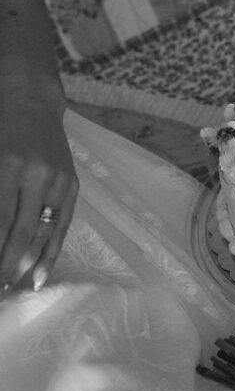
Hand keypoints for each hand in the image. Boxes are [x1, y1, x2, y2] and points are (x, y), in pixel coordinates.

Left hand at [0, 91, 77, 292]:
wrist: (31, 101)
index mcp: (9, 166)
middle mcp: (37, 175)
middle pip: (19, 234)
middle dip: (5, 266)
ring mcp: (58, 181)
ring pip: (42, 235)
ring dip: (24, 266)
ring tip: (10, 289)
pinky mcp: (71, 186)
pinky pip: (61, 228)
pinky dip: (49, 255)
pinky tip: (37, 277)